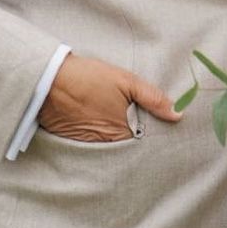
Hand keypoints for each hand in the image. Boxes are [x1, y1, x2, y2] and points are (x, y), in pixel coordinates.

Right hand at [38, 53, 180, 141]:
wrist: (48, 82)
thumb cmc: (90, 79)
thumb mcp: (126, 81)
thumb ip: (153, 98)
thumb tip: (178, 115)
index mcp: (123, 132)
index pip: (146, 141)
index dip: (152, 134)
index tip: (158, 130)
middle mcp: (107, 145)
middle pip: (129, 147)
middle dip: (136, 140)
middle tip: (135, 126)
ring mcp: (89, 147)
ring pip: (112, 149)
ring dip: (117, 141)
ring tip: (115, 125)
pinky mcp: (74, 145)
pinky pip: (93, 149)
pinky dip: (99, 141)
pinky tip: (99, 127)